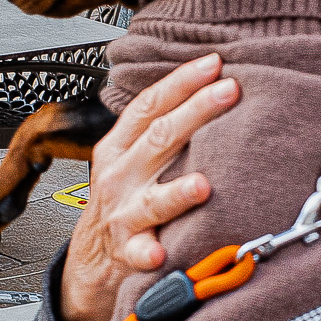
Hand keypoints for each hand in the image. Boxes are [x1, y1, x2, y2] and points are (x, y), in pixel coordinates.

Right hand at [58, 54, 239, 320]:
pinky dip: (149, 253)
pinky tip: (160, 254)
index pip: (150, 104)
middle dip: (195, 112)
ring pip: (153, 200)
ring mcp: (123, 213)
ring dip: (177, 193)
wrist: (92, 257)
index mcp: (119, 146)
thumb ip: (160, 129)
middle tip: (228, 91)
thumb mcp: (130, 158)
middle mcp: (120, 176)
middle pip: (159, 138)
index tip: (214, 63)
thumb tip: (211, 87)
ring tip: (201, 186)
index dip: (181, 81)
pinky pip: (139, 253)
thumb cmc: (123, 200)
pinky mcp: (128, 251)